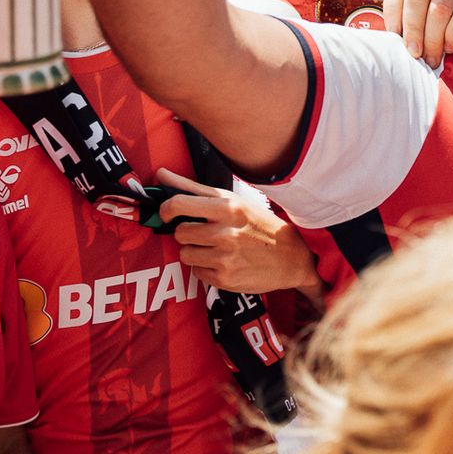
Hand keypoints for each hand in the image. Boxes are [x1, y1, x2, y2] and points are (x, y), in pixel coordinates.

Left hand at [154, 169, 323, 302]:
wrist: (292, 258)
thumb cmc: (259, 225)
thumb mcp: (234, 200)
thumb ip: (193, 188)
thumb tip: (160, 174)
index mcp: (228, 208)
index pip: (178, 204)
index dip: (166, 210)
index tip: (169, 214)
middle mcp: (225, 232)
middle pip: (180, 233)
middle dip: (188, 234)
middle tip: (206, 233)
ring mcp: (225, 258)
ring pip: (185, 255)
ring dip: (196, 252)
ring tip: (217, 249)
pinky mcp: (224, 279)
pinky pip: (197, 273)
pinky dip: (206, 268)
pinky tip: (225, 263)